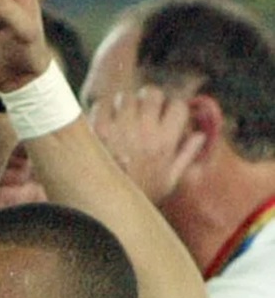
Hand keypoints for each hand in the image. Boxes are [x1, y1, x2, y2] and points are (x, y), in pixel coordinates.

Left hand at [87, 85, 204, 205]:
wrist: (105, 204)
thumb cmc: (141, 193)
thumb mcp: (170, 180)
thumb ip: (187, 155)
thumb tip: (200, 135)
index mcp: (166, 141)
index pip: (178, 105)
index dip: (173, 106)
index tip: (166, 111)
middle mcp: (146, 131)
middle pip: (152, 94)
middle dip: (149, 97)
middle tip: (143, 107)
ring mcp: (121, 128)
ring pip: (127, 97)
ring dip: (126, 103)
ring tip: (123, 116)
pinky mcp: (97, 129)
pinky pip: (103, 105)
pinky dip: (104, 109)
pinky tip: (104, 121)